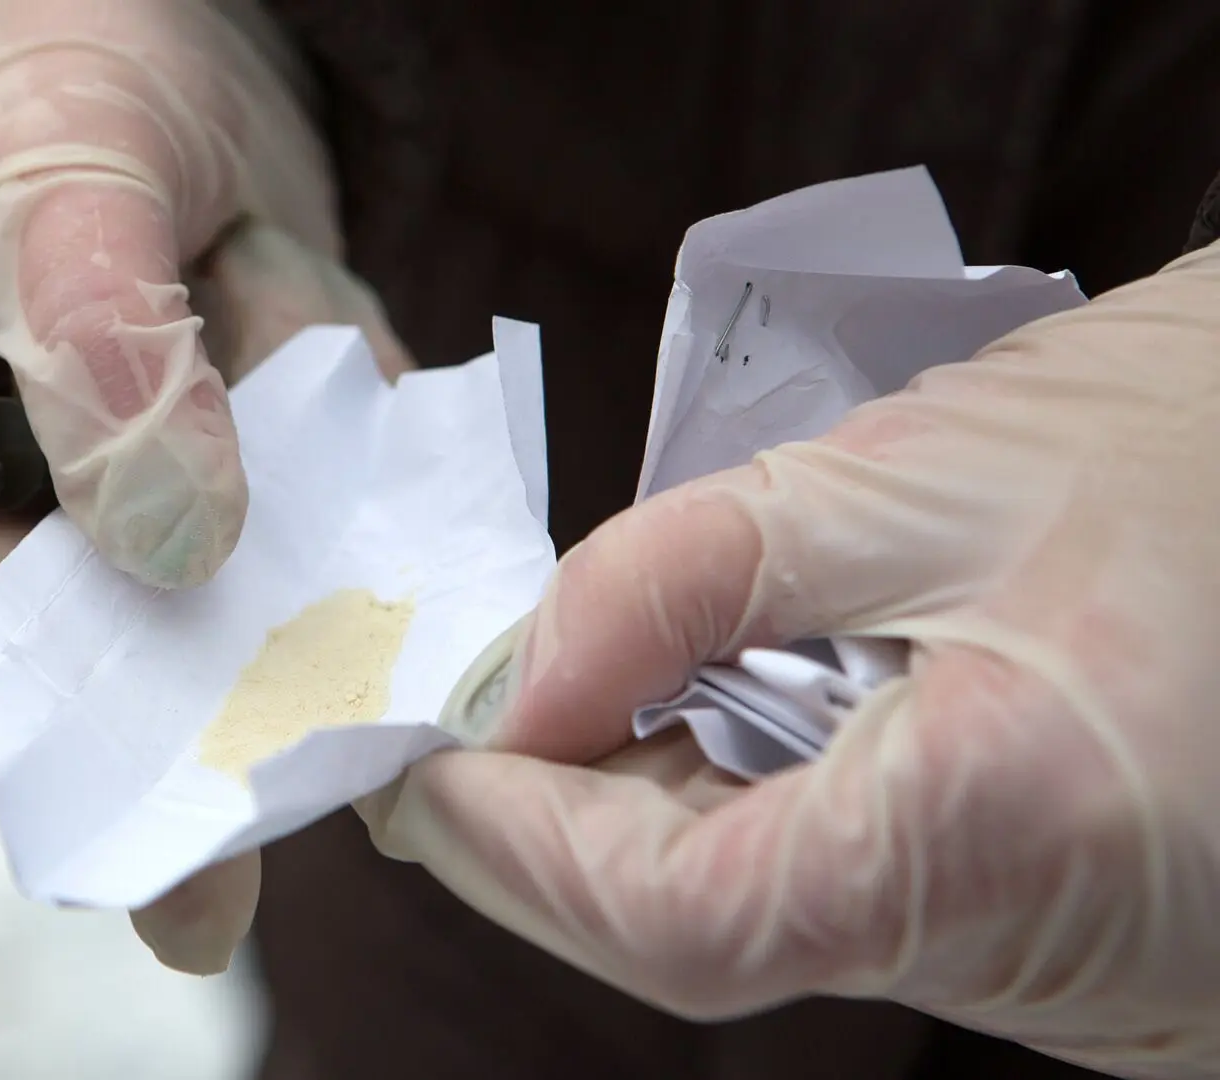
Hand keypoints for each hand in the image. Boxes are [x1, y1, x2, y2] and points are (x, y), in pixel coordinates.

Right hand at [0, 0, 412, 973]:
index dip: (90, 719)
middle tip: (268, 863)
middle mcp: (37, 522)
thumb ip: (96, 348)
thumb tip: (168, 540)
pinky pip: (348, 534)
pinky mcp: (273, 480)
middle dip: (215, 735)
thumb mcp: (69, 190)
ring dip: (326, 619)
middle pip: (124, 669)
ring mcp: (165, 510)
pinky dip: (397, 532)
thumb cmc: (69, 85)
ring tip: (367, 623)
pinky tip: (436, 559)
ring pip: (256, 614)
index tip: (200, 814)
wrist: (181, 33)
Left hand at [360, 242, 1219, 1077]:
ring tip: (603, 691)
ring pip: (791, 927)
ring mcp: (1090, 983)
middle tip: (478, 717)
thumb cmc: (1190, 444)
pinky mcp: (1099, 956)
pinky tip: (733, 724)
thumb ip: (682, 582)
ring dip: (665, 818)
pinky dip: (773, 824)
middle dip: (568, 830)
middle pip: (720, 938)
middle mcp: (1056, 959)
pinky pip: (878, 909)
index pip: (677, 919)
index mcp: (1012, 839)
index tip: (418, 758)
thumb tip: (518, 680)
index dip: (515, 843)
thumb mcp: (913, 476)